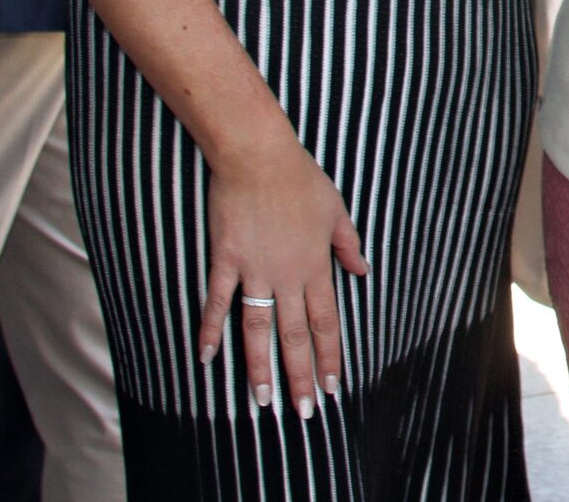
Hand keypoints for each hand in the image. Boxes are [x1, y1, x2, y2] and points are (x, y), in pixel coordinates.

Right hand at [195, 137, 369, 418]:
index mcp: (316, 266)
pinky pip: (217, 301)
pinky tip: (206, 357)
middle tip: (302, 411)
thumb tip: (362, 271)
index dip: (329, 356)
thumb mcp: (336, 210)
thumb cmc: (300, 179)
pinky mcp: (226, 260)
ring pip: (258, 329)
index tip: (331, 387)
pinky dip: (210, 329)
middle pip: (295, 335)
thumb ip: (348, 245)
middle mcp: (287, 275)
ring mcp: (255, 271)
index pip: (326, 322)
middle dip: (300, 376)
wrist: (258, 156)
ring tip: (262, 400)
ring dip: (260, 366)